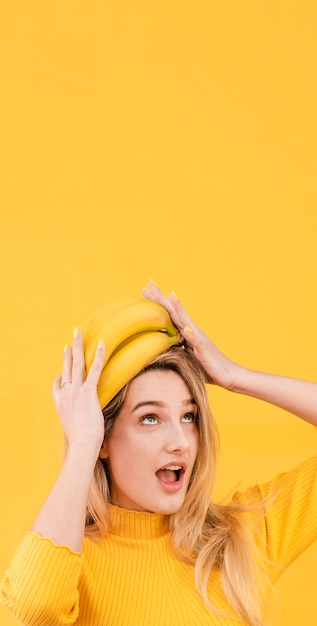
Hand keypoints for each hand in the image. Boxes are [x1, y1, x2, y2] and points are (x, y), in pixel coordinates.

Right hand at [52, 329, 105, 452]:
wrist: (82, 446)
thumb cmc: (82, 443)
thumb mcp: (75, 431)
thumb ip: (78, 424)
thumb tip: (87, 429)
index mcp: (61, 405)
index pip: (57, 386)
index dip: (59, 376)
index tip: (60, 370)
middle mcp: (66, 395)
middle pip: (66, 369)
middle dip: (68, 353)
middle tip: (69, 341)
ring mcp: (76, 392)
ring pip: (76, 364)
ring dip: (78, 346)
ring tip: (79, 332)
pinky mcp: (88, 392)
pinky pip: (94, 370)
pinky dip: (98, 356)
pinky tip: (102, 344)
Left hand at [142, 281, 240, 390]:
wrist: (228, 375)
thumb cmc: (206, 367)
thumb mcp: (186, 356)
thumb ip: (176, 347)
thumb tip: (159, 345)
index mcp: (186, 332)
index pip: (168, 314)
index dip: (157, 302)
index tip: (144, 290)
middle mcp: (192, 331)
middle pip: (174, 311)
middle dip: (162, 298)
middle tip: (149, 282)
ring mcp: (199, 339)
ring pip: (186, 321)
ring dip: (178, 308)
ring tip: (170, 295)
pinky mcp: (204, 350)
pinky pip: (197, 342)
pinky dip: (191, 334)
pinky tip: (185, 328)